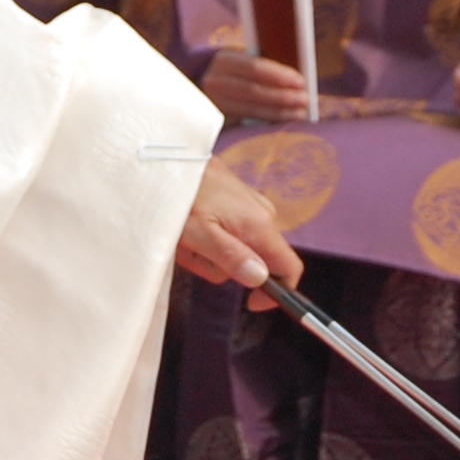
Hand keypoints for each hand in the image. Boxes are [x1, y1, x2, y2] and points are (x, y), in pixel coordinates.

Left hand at [174, 158, 304, 311]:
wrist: (170, 155)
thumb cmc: (180, 195)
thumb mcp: (197, 233)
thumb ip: (230, 256)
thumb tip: (260, 279)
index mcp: (259, 225)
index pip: (290, 268)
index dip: (277, 293)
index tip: (251, 303)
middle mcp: (264, 214)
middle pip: (256, 262)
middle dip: (223, 266)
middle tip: (192, 251)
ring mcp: (253, 206)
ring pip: (240, 248)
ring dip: (211, 250)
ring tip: (187, 234)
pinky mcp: (240, 200)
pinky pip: (232, 231)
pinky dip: (211, 234)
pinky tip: (192, 223)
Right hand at [203, 49, 309, 123]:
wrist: (204, 93)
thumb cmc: (234, 75)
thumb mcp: (242, 64)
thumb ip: (263, 67)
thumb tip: (296, 78)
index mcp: (224, 60)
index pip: (255, 67)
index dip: (279, 75)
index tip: (301, 81)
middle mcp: (214, 80)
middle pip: (254, 90)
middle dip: (282, 96)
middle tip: (305, 99)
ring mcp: (213, 101)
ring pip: (251, 108)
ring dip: (279, 111)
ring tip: (300, 112)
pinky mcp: (217, 119)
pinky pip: (247, 121)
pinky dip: (268, 120)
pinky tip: (283, 119)